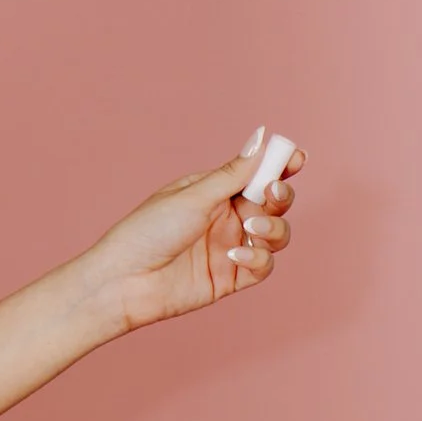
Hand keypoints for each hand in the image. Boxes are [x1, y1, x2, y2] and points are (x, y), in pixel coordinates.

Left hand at [81, 132, 306, 335]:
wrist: (123, 282)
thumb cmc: (147, 232)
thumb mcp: (193, 197)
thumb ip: (233, 173)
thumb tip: (263, 139)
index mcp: (214, 191)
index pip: (256, 174)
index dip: (281, 165)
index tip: (298, 157)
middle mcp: (225, 218)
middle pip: (274, 202)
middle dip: (280, 195)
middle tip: (271, 192)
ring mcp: (230, 247)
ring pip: (276, 234)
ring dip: (274, 228)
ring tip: (252, 226)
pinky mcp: (230, 277)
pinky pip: (263, 266)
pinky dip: (258, 258)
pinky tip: (237, 255)